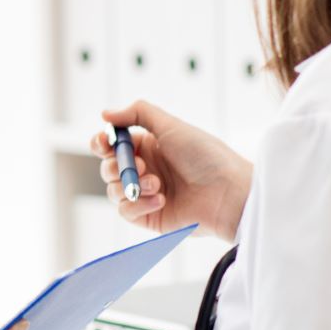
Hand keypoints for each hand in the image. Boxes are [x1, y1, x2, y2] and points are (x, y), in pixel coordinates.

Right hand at [91, 101, 252, 238]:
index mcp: (147, 147)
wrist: (228, 192)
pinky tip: (161, 200)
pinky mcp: (150, 216)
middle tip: (139, 165)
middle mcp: (144, 170)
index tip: (105, 142)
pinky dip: (138, 204)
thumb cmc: (206, 156)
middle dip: (117, 166)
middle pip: (108, 167)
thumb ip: (137, 113)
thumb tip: (105, 114)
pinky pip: (126, 211)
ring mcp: (146, 194)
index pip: (111, 145)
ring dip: (131, 185)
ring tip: (157, 184)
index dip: (102, 143)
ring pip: (113, 190)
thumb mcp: (171, 126)